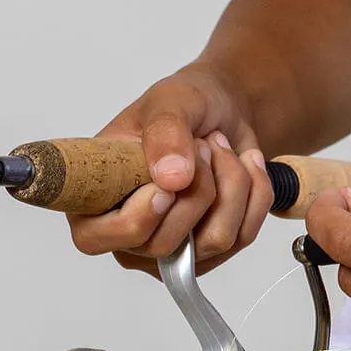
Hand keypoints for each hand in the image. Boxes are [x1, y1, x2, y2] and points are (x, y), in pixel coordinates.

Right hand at [65, 64, 273, 276]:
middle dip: (199, 184)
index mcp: (95, 199)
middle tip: (203, 145)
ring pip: (214, 240)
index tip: (165, 187)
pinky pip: (245, 234)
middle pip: (165, 243)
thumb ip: (166, 132)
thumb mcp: (170, 100)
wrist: (224, 109)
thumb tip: (171, 178)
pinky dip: (256, 190)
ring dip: (232, 183)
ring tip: (221, 149)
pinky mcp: (211, 249)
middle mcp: (127, 235)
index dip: (133, 220)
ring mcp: (171, 248)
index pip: (95, 238)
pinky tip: (244, 163)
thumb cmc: (184, 104)